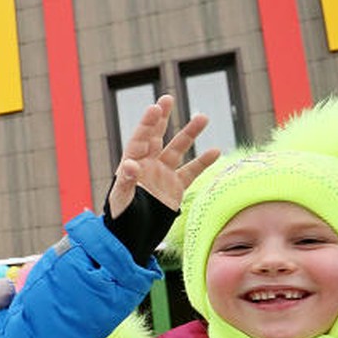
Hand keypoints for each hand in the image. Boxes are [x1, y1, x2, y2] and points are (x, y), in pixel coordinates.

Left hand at [109, 94, 219, 215]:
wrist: (133, 238)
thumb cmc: (121, 220)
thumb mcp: (121, 201)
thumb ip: (125, 182)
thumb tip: (130, 164)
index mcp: (131, 165)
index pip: (140, 139)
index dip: (147, 124)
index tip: (155, 108)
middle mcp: (147, 165)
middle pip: (155, 137)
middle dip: (161, 118)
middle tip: (167, 99)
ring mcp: (162, 175)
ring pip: (177, 149)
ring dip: (189, 134)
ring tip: (203, 117)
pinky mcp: (175, 187)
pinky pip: (191, 171)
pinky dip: (203, 162)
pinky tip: (216, 151)